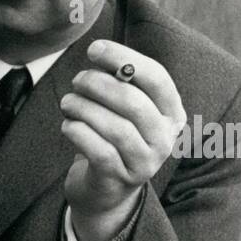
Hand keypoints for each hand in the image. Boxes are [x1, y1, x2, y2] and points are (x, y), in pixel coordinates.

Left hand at [60, 40, 185, 240]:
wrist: (105, 191)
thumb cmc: (112, 139)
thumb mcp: (124, 110)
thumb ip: (120, 83)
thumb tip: (100, 53)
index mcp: (172, 114)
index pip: (157, 78)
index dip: (124, 59)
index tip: (94, 49)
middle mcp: (165, 139)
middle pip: (133, 102)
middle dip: (98, 85)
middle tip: (77, 81)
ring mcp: (144, 163)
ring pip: (114, 127)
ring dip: (83, 108)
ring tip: (68, 102)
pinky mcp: (118, 179)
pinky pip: (97, 150)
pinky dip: (77, 132)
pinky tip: (67, 125)